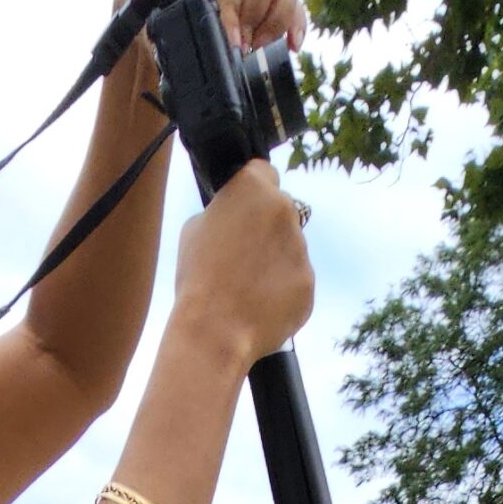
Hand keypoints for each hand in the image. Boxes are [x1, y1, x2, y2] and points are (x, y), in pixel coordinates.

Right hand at [172, 161, 314, 369]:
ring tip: (245, 287)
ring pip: (290, 248)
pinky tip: (258, 304)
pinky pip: (296, 281)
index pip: (263, 172)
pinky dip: (281, 291)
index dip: (251, 192)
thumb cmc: (197, 279)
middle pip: (280, 211)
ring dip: (274, 261)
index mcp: (253, 188)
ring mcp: (301, 248)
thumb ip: (222, 213)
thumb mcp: (193, 230)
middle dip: (266, 228)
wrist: (215, 331)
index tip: (243, 209)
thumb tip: (234, 218)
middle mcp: (285, 210)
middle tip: (240, 256)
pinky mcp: (309, 283)